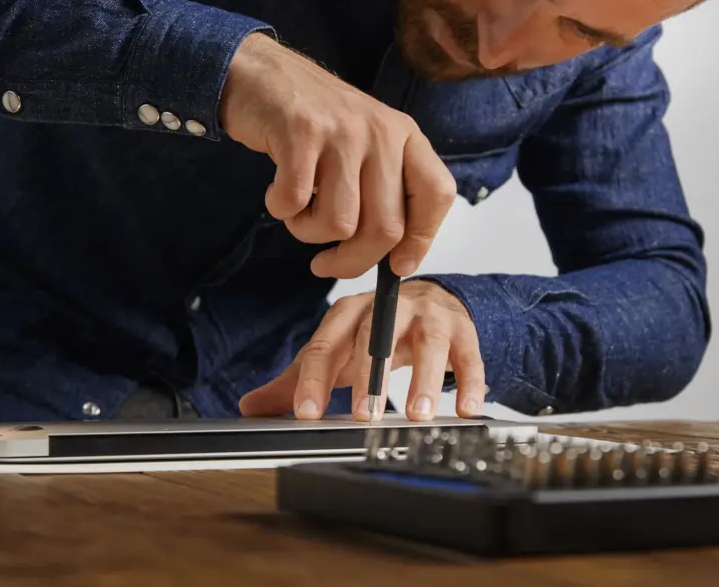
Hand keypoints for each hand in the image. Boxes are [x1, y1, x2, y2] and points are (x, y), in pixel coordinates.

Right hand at [219, 32, 456, 279]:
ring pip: (339, 225)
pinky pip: (295, 204)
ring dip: (309, 233)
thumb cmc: (314, 122)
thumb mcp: (366, 144)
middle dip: (351, 261)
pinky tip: (277, 192)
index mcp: (405, 136)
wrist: (261, 73)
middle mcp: (382, 133)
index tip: (395, 266)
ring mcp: (342, 132)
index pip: (437, 195)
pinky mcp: (301, 134)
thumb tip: (395, 258)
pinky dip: (281, 210)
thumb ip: (385, 189)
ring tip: (298, 211)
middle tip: (325, 264)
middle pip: (385, 229)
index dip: (421, 240)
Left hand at [238, 280, 485, 421]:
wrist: (428, 302)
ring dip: (425, 379)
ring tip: (419, 415)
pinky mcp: (461, 329)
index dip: (314, 380)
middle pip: (376, 337)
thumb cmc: (374, 332)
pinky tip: (466, 407)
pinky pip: (468, 354)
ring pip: (427, 342)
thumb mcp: (335, 352)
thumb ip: (297, 380)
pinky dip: (469, 381)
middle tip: (363, 415)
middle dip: (370, 377)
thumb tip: (250, 407)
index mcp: (348, 314)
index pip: (326, 346)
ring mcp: (427, 315)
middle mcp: (387, 308)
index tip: (307, 414)